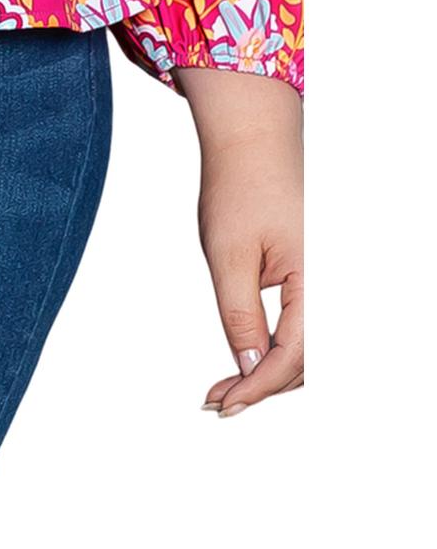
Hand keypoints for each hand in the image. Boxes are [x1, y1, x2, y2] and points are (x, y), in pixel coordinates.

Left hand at [176, 66, 303, 417]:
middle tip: (217, 401)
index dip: (258, 387)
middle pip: (306, 361)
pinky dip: (276, 349)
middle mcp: (331, 285)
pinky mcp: (314, 279)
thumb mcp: (228, 254)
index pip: (293, 356)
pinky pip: (303, 327)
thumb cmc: (240, 187)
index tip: (223, 406)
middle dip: (263, 387)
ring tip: (225, 388)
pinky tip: (246, 361)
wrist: (253, 143)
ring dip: (270, 373)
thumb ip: (240, 315)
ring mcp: (325, 282)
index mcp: (318, 279)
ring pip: (307, 349)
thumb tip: (249, 370)